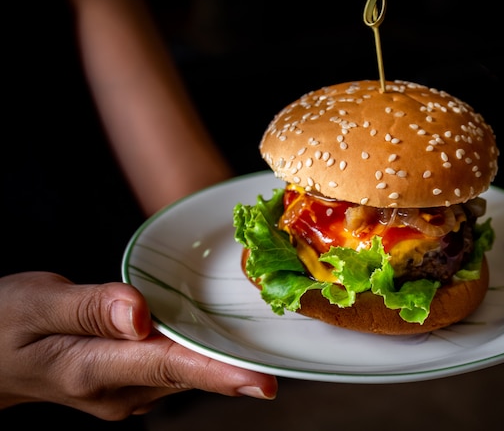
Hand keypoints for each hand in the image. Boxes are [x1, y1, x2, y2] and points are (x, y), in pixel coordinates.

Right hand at [0, 272, 276, 419]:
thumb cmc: (4, 322)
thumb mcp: (36, 303)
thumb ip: (89, 307)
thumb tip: (139, 314)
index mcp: (91, 367)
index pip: (166, 366)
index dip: (217, 373)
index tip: (262, 382)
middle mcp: (115, 389)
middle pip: (185, 374)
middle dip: (234, 371)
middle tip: (285, 364)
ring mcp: (122, 391)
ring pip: (182, 372)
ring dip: (220, 363)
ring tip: (263, 348)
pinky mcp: (126, 383)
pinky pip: (171, 368)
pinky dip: (197, 355)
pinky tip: (216, 341)